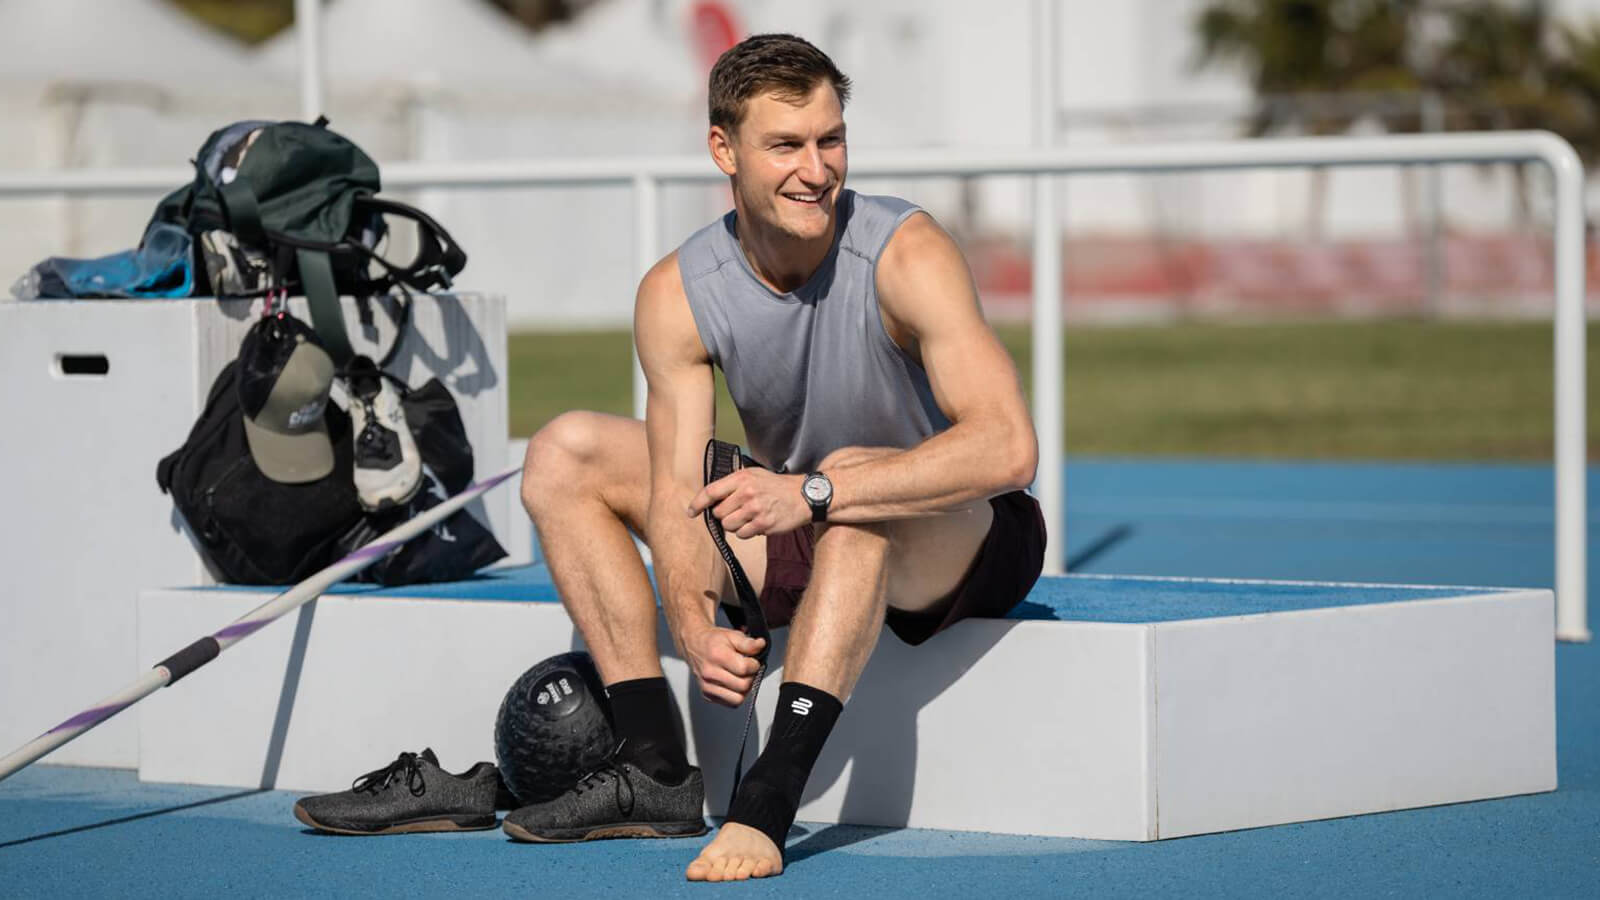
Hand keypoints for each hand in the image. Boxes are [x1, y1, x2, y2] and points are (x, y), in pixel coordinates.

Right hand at [679, 623, 767, 706]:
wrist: (694, 645)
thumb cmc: (712, 641)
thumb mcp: (732, 635)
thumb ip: (748, 643)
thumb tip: (761, 645)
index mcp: (717, 656)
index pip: (745, 669)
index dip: (754, 665)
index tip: (752, 661)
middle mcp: (710, 673)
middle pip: (743, 686)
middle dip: (750, 677)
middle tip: (748, 669)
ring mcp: (707, 686)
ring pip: (737, 699)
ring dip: (744, 689)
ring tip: (741, 677)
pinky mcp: (707, 695)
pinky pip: (729, 703)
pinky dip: (735, 695)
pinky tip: (733, 683)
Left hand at [688, 468, 809, 538]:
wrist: (803, 496)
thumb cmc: (776, 486)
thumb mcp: (754, 475)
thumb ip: (733, 484)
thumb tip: (711, 500)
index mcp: (742, 478)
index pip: (711, 491)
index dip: (698, 503)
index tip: (691, 512)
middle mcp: (747, 493)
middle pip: (719, 513)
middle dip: (724, 516)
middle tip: (737, 511)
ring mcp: (755, 509)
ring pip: (729, 526)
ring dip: (735, 525)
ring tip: (748, 517)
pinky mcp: (763, 524)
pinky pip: (742, 535)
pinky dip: (746, 532)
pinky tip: (757, 523)